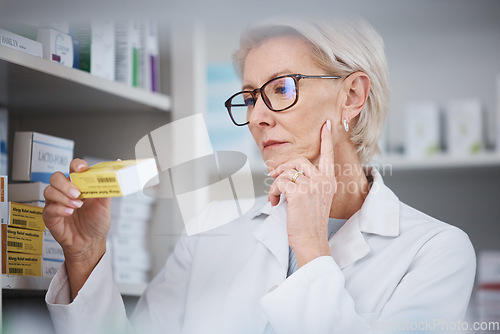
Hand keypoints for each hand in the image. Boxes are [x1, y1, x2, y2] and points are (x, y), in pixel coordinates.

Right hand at [43, 158, 110, 297]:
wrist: (91, 243)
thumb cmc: (96, 223)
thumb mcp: (105, 205)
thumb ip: (106, 188)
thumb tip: (115, 172)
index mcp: (80, 185)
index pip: (74, 168)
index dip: (76, 165)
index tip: (81, 168)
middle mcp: (66, 191)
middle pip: (56, 177)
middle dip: (66, 184)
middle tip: (78, 193)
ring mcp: (56, 203)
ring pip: (49, 190)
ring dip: (63, 197)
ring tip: (77, 206)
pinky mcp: (50, 215)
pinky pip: (49, 208)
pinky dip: (59, 209)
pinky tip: (69, 213)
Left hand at [268, 121, 335, 267]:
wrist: (311, 240)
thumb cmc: (311, 223)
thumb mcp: (316, 199)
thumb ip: (310, 184)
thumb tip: (289, 175)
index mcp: (329, 181)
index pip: (329, 155)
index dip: (326, 139)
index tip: (327, 125)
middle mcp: (323, 180)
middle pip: (299, 160)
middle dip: (282, 167)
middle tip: (274, 177)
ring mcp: (311, 185)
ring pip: (286, 172)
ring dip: (275, 184)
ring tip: (275, 197)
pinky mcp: (298, 192)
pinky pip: (279, 183)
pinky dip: (272, 192)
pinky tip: (274, 203)